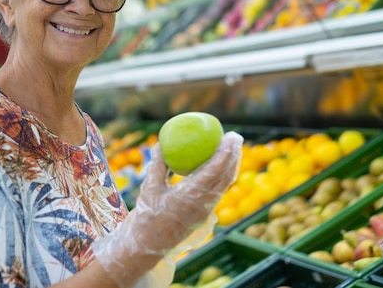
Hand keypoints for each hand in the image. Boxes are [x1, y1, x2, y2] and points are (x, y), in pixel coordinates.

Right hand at [92, 132, 242, 287]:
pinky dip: (221, 176)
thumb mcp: (149, 188)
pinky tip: (217, 166)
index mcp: (191, 196)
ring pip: (224, 185)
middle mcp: (203, 204)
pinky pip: (217, 191)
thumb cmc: (147, 217)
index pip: (215, 171)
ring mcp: (206, 211)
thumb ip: (158, 166)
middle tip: (234, 136)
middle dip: (234, 155)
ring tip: (231, 148)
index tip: (230, 136)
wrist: (149, 246)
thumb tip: (161, 143)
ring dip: (231, 166)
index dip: (226, 152)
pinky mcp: (204, 215)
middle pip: (226, 176)